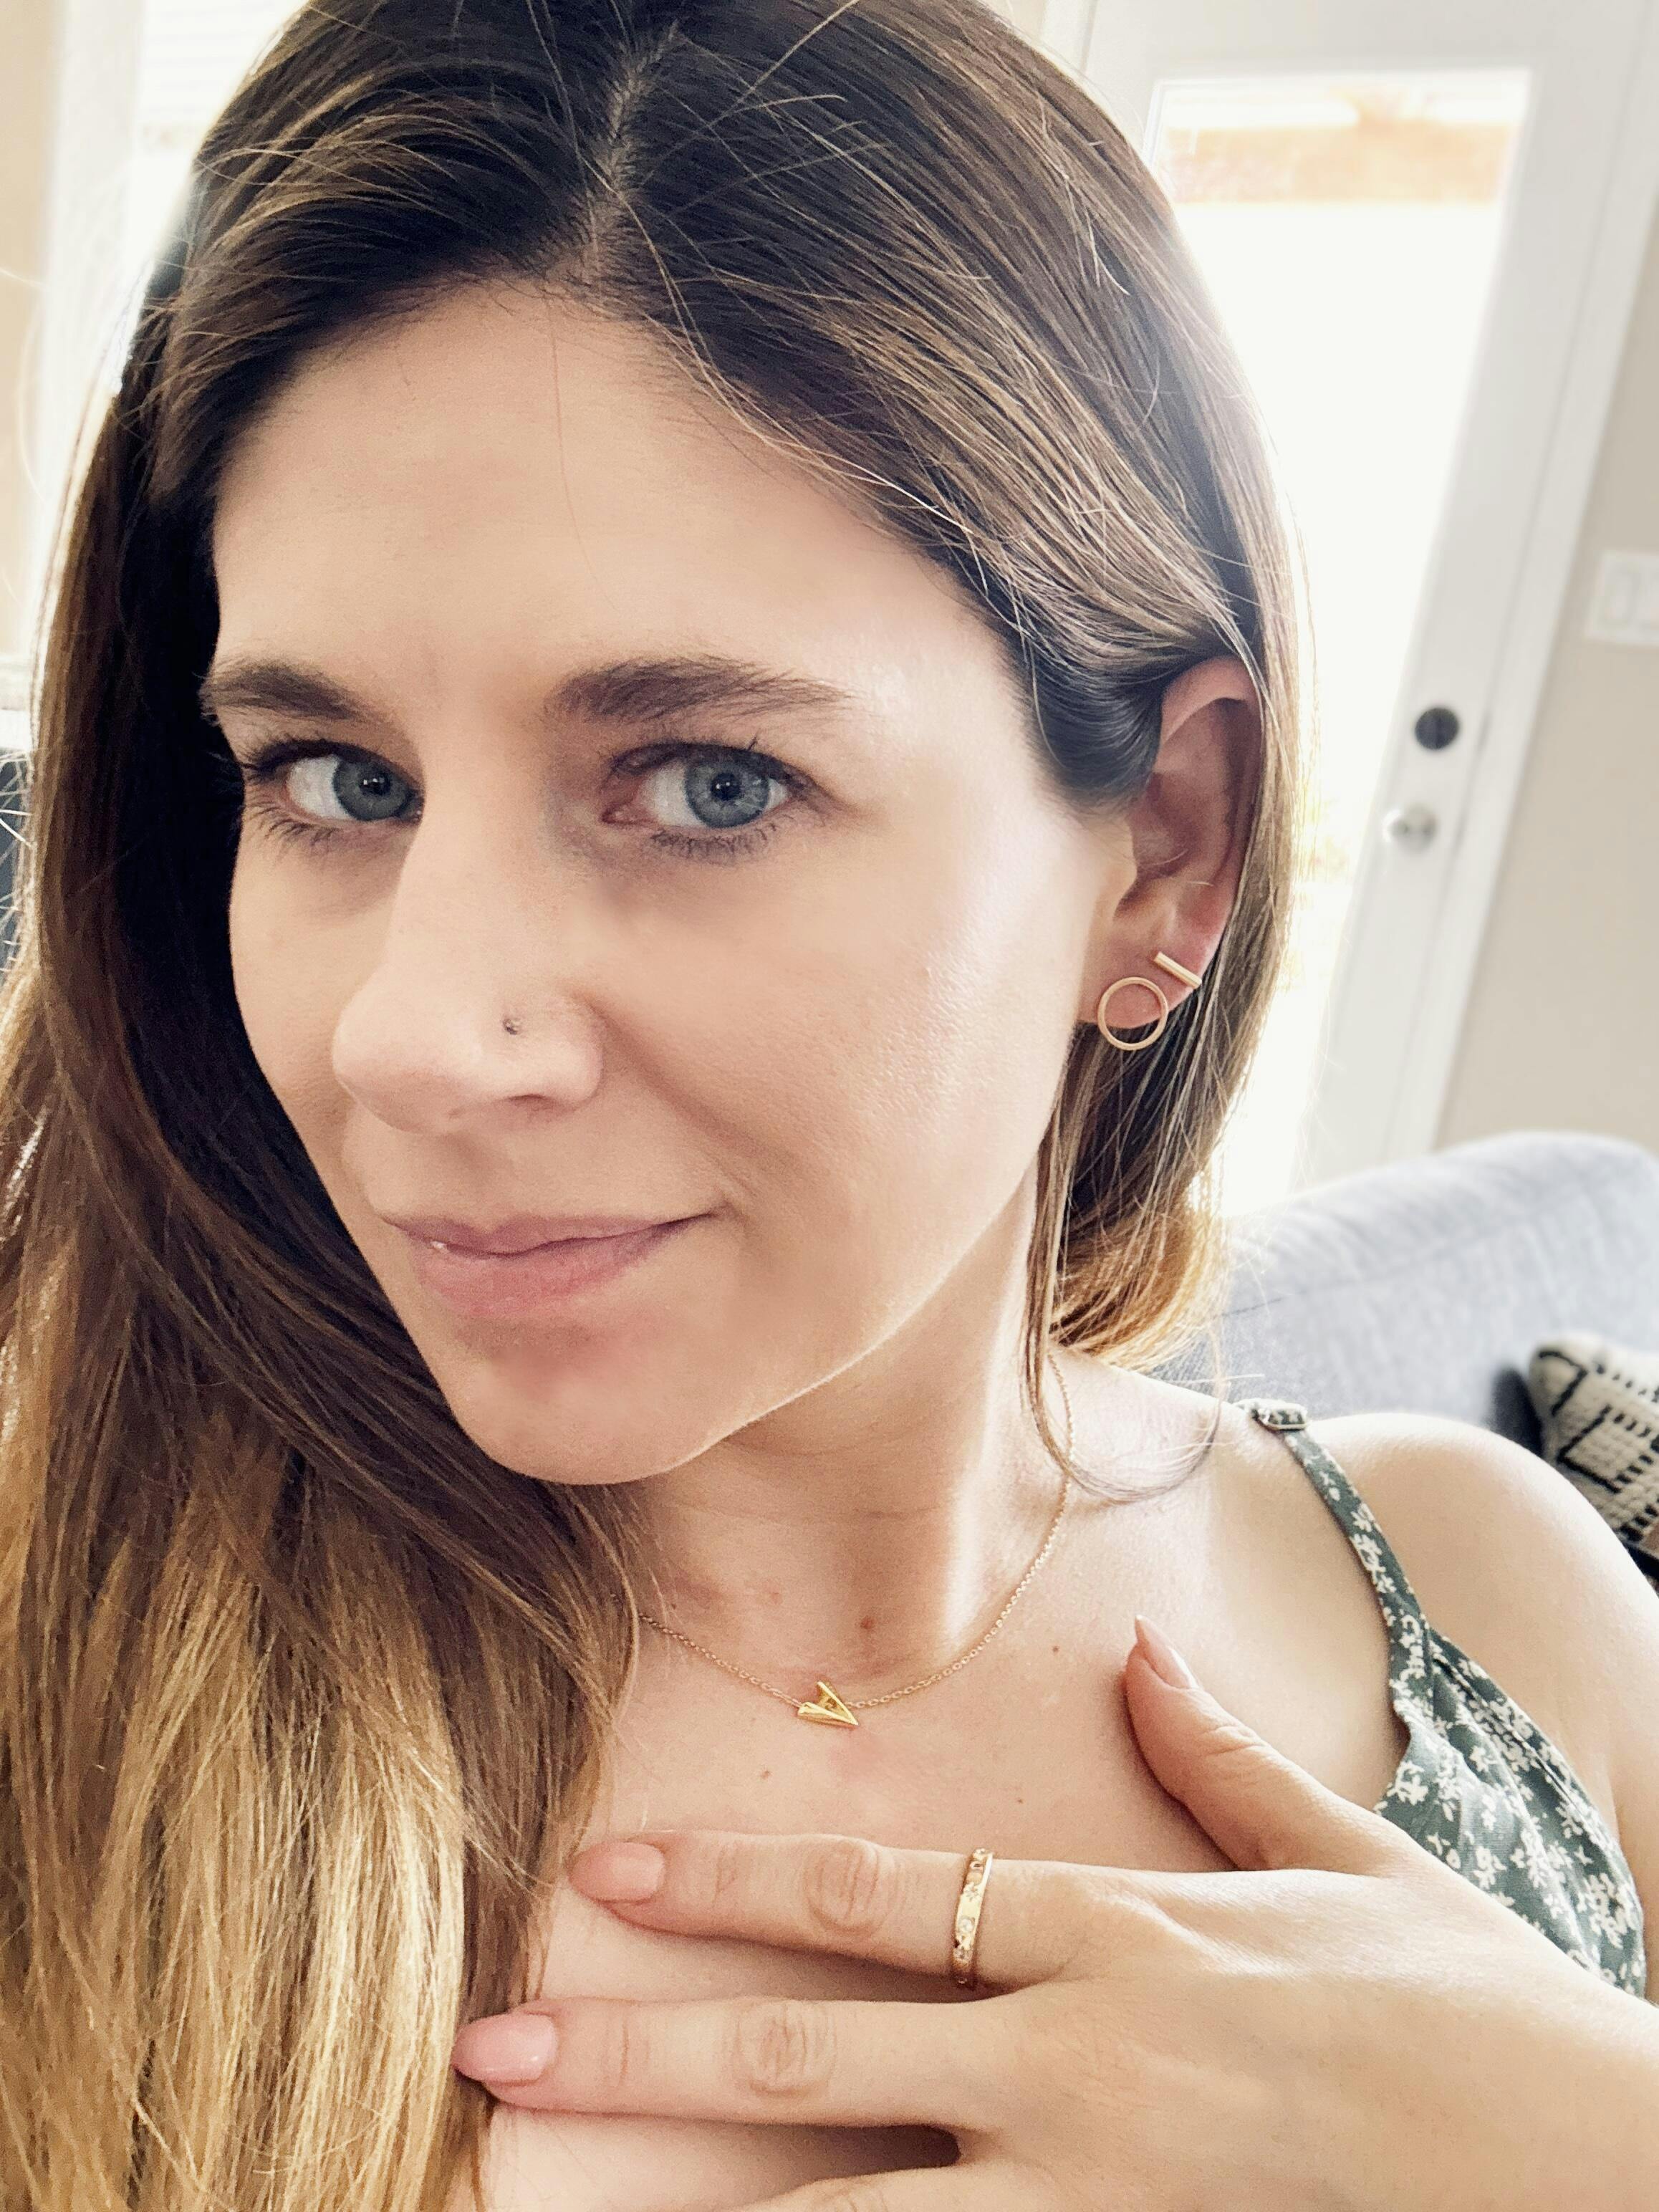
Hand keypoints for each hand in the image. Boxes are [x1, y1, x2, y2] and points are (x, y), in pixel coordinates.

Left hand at [452, 1618, 1653, 2209]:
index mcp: (1117, 1937)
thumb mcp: (1348, 1858)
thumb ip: (1221, 1760)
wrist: (1597, 2169)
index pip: (883, 1899)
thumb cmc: (1469, 2008)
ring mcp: (1097, 2193)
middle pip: (816, 2059)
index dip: (734, 1884)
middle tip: (493, 2049)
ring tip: (556, 2208)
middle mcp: (1079, 2064)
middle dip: (642, 2052)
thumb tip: (1142, 1646)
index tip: (607, 1873)